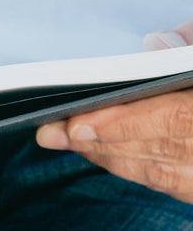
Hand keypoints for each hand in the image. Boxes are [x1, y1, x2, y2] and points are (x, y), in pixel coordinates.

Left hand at [36, 22, 192, 203]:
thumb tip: (154, 44)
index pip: (180, 121)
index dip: (128, 123)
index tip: (80, 121)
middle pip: (164, 153)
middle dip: (104, 143)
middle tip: (51, 132)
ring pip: (168, 175)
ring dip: (114, 157)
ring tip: (68, 139)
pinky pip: (179, 185)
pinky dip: (140, 167)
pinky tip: (108, 152)